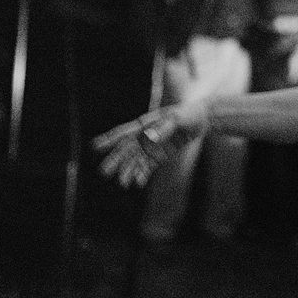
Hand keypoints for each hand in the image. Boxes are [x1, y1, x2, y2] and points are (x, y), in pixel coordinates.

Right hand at [93, 102, 207, 187]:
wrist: (202, 118)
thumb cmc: (188, 113)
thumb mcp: (177, 119)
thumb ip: (163, 129)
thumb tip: (149, 138)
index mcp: (145, 124)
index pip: (124, 133)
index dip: (109, 140)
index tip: (94, 147)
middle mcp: (145, 136)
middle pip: (127, 150)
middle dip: (116, 161)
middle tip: (104, 172)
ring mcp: (152, 147)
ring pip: (136, 161)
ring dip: (128, 171)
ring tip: (122, 183)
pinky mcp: (160, 156)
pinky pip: (148, 167)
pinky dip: (142, 174)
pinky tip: (138, 184)